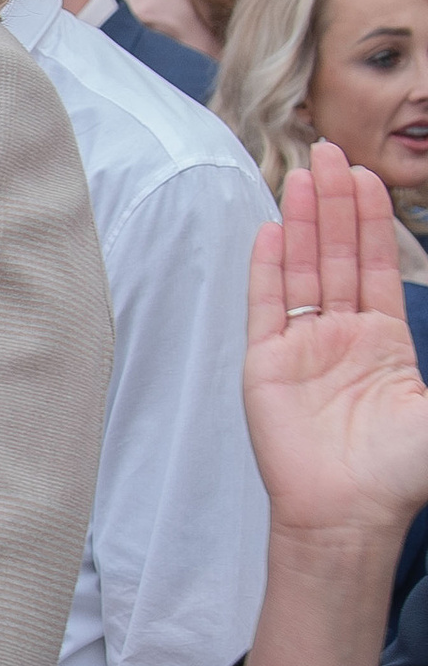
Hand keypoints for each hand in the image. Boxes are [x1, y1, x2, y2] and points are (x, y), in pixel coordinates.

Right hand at [243, 145, 427, 545]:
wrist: (350, 514)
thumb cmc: (400, 474)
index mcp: (384, 343)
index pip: (375, 266)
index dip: (371, 220)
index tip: (364, 174)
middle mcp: (341, 339)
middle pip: (336, 256)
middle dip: (334, 203)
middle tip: (328, 150)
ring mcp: (301, 350)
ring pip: (301, 271)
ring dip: (302, 222)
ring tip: (301, 173)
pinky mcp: (265, 367)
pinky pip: (266, 307)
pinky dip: (268, 268)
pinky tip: (272, 229)